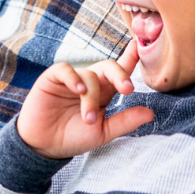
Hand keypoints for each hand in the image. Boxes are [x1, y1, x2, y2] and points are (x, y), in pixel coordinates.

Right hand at [17, 40, 152, 158]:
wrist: (44, 146)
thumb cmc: (73, 137)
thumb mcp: (103, 132)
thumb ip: (124, 122)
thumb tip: (151, 113)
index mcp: (104, 93)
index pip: (119, 72)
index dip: (130, 59)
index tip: (140, 47)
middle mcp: (89, 83)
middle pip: (108, 66)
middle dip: (120, 74)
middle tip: (127, 89)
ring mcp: (71, 79)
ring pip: (89, 75)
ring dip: (91, 98)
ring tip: (87, 118)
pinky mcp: (52, 78)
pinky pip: (66, 70)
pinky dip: (74, 78)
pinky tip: (78, 91)